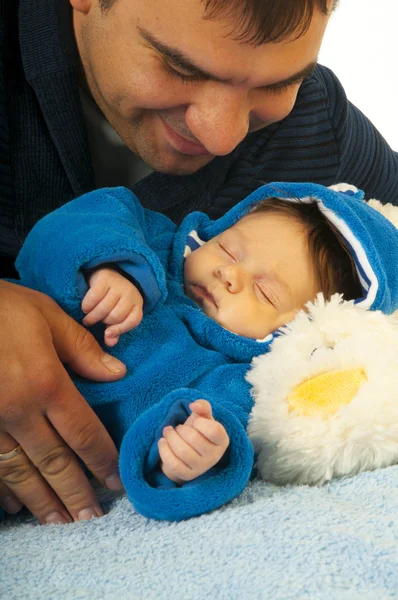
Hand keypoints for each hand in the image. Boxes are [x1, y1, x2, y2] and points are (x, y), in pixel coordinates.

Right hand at [0, 281, 125, 523]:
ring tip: (61, 522)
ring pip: (20, 473)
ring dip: (43, 501)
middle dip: (75, 493)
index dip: (101, 460)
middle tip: (93, 518)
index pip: (82, 433)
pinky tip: (16, 506)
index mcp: (46, 383)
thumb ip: (83, 349)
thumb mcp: (48, 316)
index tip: (115, 481)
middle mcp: (18, 411)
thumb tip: (117, 373)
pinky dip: (4, 491)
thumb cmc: (1, 308)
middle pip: (54, 462)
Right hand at [82, 267, 143, 345]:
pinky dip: (87, 306)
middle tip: (95, 321)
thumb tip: (110, 343)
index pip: (133, 321)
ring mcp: (118, 285)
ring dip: (92, 316)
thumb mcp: (116, 316)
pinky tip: (85, 308)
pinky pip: (93, 298)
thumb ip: (114, 332)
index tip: (106, 334)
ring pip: (104, 308)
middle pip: (116, 316)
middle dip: (102, 321)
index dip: (120, 330)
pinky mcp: (105, 278)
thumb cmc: (113, 300)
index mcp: (137, 304)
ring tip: (88, 318)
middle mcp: (130, 293)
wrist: (107, 275)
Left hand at [159, 400, 229, 484]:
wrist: (188, 452)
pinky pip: (173, 464)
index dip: (200, 423)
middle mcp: (215, 456)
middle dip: (181, 429)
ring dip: (171, 437)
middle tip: (178, 428)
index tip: (195, 421)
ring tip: (168, 432)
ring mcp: (201, 468)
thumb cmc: (197, 431)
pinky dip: (164, 450)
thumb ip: (203, 407)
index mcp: (222, 440)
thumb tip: (194, 405)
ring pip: (182, 452)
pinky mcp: (187, 475)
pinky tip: (162, 442)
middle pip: (194, 439)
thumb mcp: (203, 417)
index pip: (214, 431)